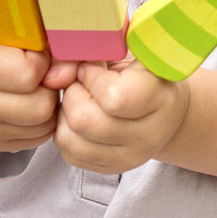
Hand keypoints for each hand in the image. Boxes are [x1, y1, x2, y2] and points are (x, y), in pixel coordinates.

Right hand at [0, 39, 58, 152]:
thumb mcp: (12, 32)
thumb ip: (47, 45)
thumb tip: (68, 73)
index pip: (27, 72)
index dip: (40, 60)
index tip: (32, 53)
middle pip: (40, 105)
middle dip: (48, 87)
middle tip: (39, 73)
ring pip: (43, 123)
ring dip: (48, 104)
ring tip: (35, 87)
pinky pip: (40, 138)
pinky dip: (42, 120)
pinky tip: (30, 102)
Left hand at [54, 59, 189, 173]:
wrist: (163, 107)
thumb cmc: (141, 70)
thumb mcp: (124, 49)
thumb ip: (89, 51)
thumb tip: (53, 77)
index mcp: (160, 98)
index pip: (114, 98)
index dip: (92, 77)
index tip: (92, 66)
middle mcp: (148, 135)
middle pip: (85, 121)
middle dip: (73, 93)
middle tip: (82, 81)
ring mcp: (129, 157)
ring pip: (70, 140)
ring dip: (65, 113)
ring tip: (80, 98)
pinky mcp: (110, 169)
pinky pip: (68, 153)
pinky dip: (64, 130)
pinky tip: (80, 114)